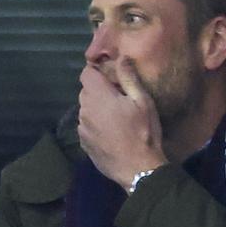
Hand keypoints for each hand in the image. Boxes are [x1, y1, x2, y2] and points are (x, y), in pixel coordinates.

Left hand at [77, 63, 166, 187]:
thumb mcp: (142, 101)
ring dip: (96, 109)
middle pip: (86, 91)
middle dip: (99, 91)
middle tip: (119, 99)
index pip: (86, 73)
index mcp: (98, 96)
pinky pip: (86, 126)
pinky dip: (95, 125)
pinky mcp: (83, 143)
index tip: (111, 79)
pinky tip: (111, 133)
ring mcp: (82, 128)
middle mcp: (84, 110)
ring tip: (116, 118)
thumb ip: (128, 77)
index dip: (97, 72)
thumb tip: (121, 57)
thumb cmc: (143, 132)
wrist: (138, 169)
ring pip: (86, 110)